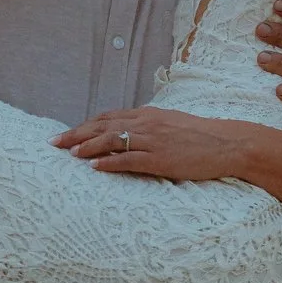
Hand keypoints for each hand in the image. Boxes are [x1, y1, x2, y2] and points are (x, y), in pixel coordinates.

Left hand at [53, 108, 258, 182]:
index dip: (85, 125)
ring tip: (69, 154)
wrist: (227, 143)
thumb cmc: (201, 136)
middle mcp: (147, 123)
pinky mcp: (160, 158)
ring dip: (87, 147)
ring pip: (112, 140)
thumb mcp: (172, 123)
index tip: (68, 133)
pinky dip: (109, 163)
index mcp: (148, 114)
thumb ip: (150, 125)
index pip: (109, 117)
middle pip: (103, 126)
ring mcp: (153, 140)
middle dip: (76, 134)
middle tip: (54, 143)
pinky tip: (94, 168)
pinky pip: (129, 159)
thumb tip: (130, 131)